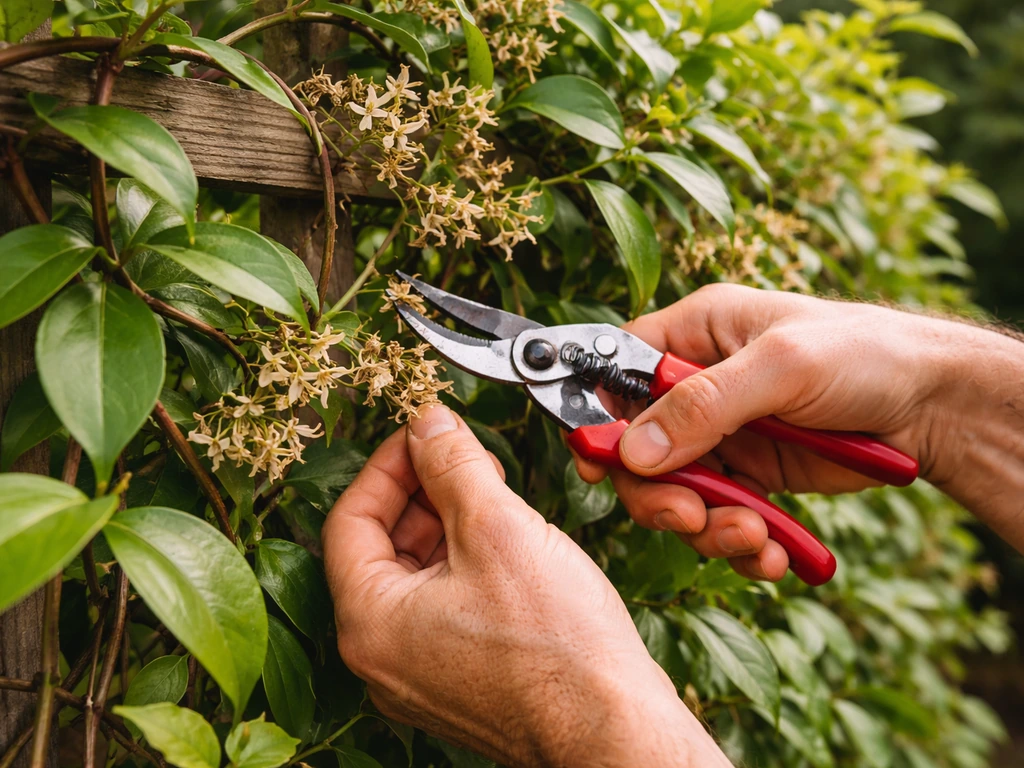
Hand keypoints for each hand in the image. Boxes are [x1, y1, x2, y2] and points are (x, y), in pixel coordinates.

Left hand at [323, 405, 730, 766]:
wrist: (614, 728)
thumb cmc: (558, 646)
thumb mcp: (496, 527)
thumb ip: (451, 464)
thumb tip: (427, 422)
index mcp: (369, 624)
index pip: (350, 519)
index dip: (387, 465)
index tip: (423, 433)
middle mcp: (382, 660)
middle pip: (381, 547)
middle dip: (422, 491)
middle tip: (462, 454)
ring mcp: (420, 676)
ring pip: (417, 577)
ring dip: (448, 524)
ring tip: (492, 491)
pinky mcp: (459, 683)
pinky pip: (444, 607)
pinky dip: (466, 563)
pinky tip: (507, 539)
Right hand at [575, 284, 1023, 579]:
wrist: (933, 406)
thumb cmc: (865, 354)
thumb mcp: (781, 367)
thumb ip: (703, 406)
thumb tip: (632, 452)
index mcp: (693, 335)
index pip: (615, 374)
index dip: (596, 418)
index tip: (596, 464)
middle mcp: (697, 388)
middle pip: (635, 451)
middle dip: (658, 493)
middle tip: (690, 515)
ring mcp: (721, 437)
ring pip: (674, 495)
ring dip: (706, 527)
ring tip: (752, 536)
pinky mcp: (749, 478)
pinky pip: (719, 520)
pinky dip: (739, 545)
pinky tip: (772, 551)